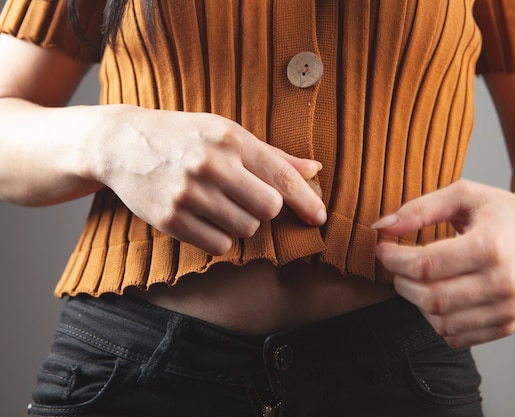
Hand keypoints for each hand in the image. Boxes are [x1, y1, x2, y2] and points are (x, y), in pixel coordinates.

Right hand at [94, 105, 326, 255]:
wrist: (123, 144)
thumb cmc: (185, 137)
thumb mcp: (226, 133)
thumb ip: (272, 155)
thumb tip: (314, 171)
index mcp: (230, 139)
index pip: (282, 178)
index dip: (307, 201)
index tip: (320, 216)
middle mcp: (211, 165)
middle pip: (268, 209)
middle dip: (265, 209)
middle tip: (246, 197)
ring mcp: (188, 194)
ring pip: (245, 229)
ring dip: (241, 222)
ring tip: (219, 202)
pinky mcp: (170, 219)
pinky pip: (219, 245)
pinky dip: (220, 237)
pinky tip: (205, 217)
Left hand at [373, 180, 514, 346]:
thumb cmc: (502, 211)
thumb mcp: (463, 195)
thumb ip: (419, 209)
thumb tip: (381, 227)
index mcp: (491, 248)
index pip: (426, 266)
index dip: (394, 260)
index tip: (383, 249)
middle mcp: (503, 284)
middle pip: (430, 298)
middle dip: (401, 281)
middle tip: (397, 265)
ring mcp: (508, 309)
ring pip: (440, 322)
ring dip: (417, 302)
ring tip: (420, 278)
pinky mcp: (508, 325)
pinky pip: (456, 336)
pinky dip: (437, 319)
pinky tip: (440, 293)